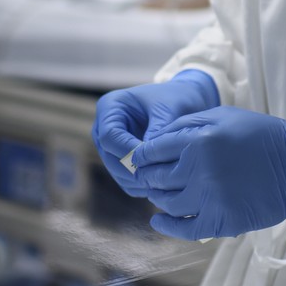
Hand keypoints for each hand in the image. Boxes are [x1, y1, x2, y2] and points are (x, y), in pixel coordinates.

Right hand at [91, 70, 218, 196]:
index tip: (152, 158)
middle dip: (133, 170)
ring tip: (163, 183)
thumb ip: (158, 130)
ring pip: (117, 172)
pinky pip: (126, 180)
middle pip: (109, 157)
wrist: (182, 102)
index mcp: (110, 107)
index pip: (109, 136)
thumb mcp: (168, 109)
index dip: (128, 151)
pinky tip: (161, 186)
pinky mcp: (120, 162)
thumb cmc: (175, 99)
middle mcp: (103, 128)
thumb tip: (147, 157)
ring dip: (137, 181)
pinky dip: (141, 186)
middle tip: (159, 178)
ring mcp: (110, 148)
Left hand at [131, 105, 285, 240]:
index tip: (141, 160)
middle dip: (148, 177)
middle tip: (149, 178)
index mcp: (197, 140)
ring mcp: (210, 199)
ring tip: (161, 194)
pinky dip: (167, 226)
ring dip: (158, 199)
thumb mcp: (222, 116)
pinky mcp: (222, 222)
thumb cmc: (260, 136)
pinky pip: (183, 229)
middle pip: (154, 179)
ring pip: (166, 203)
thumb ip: (185, 124)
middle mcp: (199, 170)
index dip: (141, 157)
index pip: (151, 152)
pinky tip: (160, 220)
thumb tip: (153, 142)